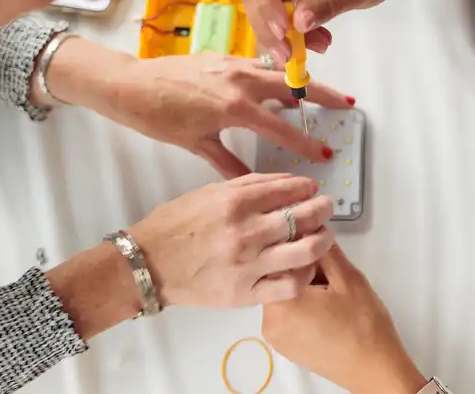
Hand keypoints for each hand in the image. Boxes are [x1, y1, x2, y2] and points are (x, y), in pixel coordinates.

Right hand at [47, 173, 334, 339]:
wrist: (147, 265)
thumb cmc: (174, 225)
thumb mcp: (208, 193)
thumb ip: (248, 184)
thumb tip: (287, 181)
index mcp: (234, 202)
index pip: (287, 189)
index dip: (306, 187)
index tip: (312, 188)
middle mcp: (245, 232)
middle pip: (302, 218)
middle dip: (322, 210)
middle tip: (327, 208)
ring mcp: (247, 265)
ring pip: (305, 251)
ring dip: (322, 241)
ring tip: (323, 236)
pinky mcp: (244, 294)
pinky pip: (289, 286)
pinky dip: (304, 275)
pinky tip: (304, 267)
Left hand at [48, 41, 354, 178]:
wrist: (131, 85)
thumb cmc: (159, 117)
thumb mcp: (196, 145)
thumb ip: (228, 163)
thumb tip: (251, 183)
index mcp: (235, 107)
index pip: (281, 127)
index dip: (305, 142)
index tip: (324, 152)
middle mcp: (240, 80)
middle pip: (293, 86)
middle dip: (322, 94)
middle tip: (346, 103)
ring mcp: (232, 63)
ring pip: (276, 71)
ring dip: (299, 81)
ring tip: (319, 93)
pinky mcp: (222, 55)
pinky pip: (258, 63)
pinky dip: (274, 73)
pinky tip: (277, 83)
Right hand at [239, 0, 420, 62]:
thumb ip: (328, 3)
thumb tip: (297, 24)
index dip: (267, 1)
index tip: (282, 32)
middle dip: (266, 24)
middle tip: (287, 55)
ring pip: (258, 0)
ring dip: (277, 31)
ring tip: (313, 46)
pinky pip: (271, 7)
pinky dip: (287, 29)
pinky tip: (311, 40)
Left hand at [262, 245, 427, 393]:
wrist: (375, 369)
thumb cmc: (363, 327)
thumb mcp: (347, 277)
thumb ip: (324, 249)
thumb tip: (311, 226)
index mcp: (281, 302)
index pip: (278, 259)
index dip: (299, 246)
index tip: (316, 241)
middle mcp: (269, 321)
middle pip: (278, 277)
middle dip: (301, 266)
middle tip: (329, 270)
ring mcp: (276, 336)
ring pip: (283, 294)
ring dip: (301, 285)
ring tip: (330, 291)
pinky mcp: (285, 345)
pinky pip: (286, 313)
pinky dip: (301, 304)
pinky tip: (325, 306)